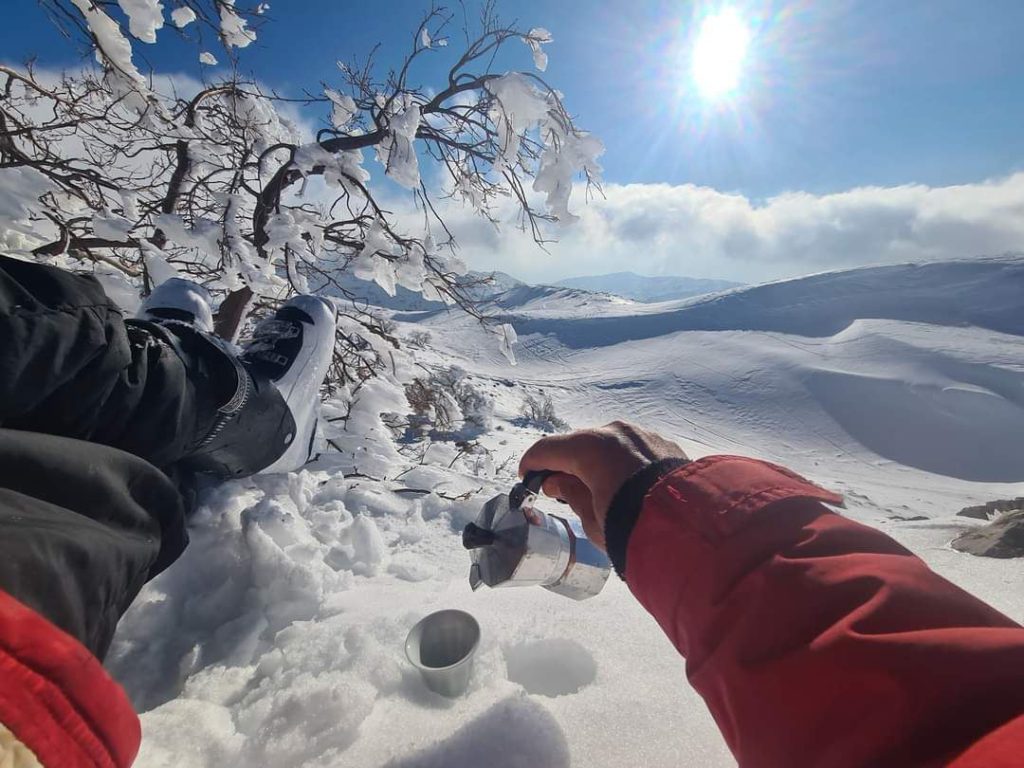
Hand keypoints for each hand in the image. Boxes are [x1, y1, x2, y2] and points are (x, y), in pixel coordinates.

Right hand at [519, 421, 686, 550]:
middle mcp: (615, 432)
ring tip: (595, 487)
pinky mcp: (664, 444)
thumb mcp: (591, 518)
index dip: (533, 464)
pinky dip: (621, 463)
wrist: (690, 529)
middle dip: (566, 463)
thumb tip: (556, 482)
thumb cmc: (632, 526)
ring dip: (596, 462)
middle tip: (558, 486)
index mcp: (590, 447)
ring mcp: (643, 435)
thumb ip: (569, 494)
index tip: (527, 478)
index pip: (548, 449)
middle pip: (579, 443)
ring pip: (609, 444)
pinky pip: (633, 450)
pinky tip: (624, 484)